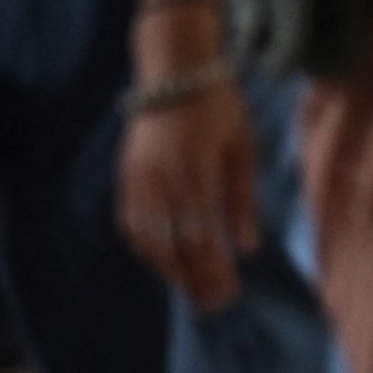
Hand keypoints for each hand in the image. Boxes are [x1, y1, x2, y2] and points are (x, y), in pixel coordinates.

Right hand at [116, 78, 261, 312]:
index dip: (214, 272)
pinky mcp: (125, 174)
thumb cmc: (218, 107)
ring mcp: (137, 177)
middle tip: (213, 303)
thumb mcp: (242, 149)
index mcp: (192, 172)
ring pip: (146, 239)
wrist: (173, 69)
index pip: (200, 239)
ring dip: (168, 269)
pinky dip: (145, 248)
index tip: (232, 293)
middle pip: (172, 246)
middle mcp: (159, 179)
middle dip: (193, 279)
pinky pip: (129, 222)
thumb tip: (246, 249)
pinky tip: (163, 259)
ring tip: (190, 288)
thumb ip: (242, 200)